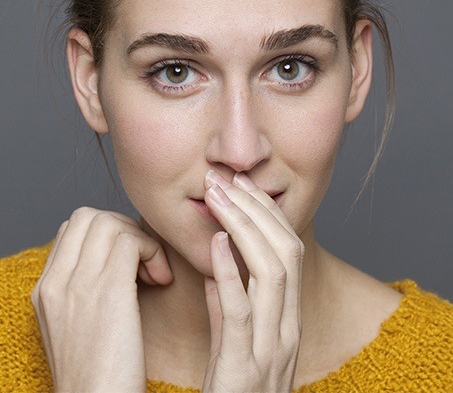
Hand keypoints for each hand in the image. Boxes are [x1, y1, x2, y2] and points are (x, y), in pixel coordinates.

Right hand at [31, 207, 172, 392]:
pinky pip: (131, 241)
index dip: (107, 233)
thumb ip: (82, 290)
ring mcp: (78, 284)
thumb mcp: (75, 328)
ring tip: (153, 273)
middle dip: (124, 228)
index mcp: (46, 289)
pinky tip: (162, 281)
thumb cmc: (98, 375)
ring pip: (110, 222)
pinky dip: (153, 251)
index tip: (128, 260)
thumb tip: (112, 261)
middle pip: (89, 216)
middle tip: (143, 261)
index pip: (73, 229)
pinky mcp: (108, 291)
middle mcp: (56, 281)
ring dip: (141, 240)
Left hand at [202, 171, 303, 392]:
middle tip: (227, 179)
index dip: (267, 213)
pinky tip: (214, 243)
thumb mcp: (234, 343)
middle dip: (257, 209)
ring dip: (244, 229)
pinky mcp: (243, 367)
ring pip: (272, 273)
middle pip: (286, 252)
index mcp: (286, 318)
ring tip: (218, 199)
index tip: (242, 184)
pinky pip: (240, 312)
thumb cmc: (230, 391)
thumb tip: (218, 263)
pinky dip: (228, 272)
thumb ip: (228, 304)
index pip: (289, 250)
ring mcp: (270, 348)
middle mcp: (287, 327)